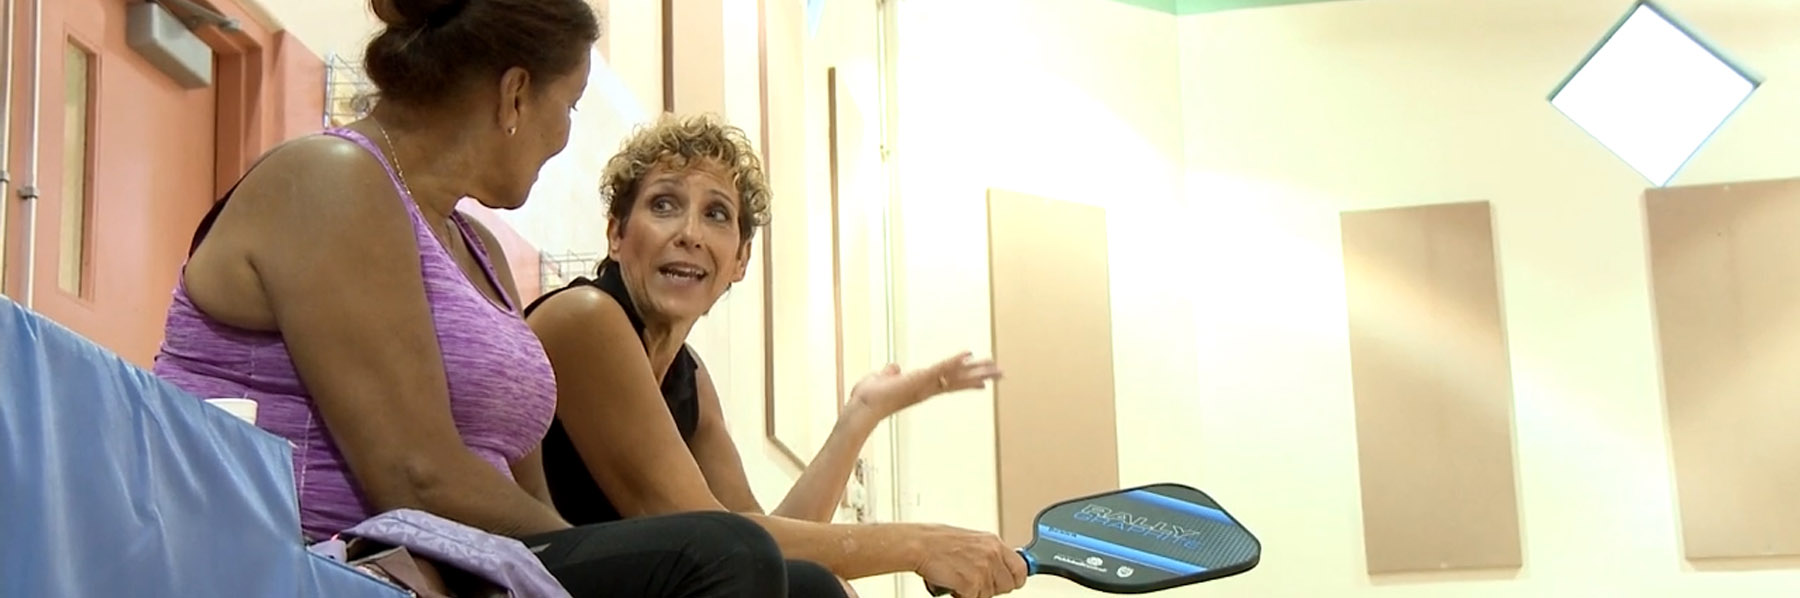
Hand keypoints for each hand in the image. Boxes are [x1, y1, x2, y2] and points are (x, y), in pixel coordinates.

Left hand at [849, 351, 1002, 417]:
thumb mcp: (881, 380)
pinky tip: (968, 355)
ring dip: (976, 370)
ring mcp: (925, 384)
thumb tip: (893, 368)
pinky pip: (940, 369)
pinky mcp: (919, 379)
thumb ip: (889, 373)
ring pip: (956, 375)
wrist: (861, 407)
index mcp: (921, 387)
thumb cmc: (868, 397)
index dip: (966, 381)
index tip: (983, 383)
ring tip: (995, 367)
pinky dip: (954, 361)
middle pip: (960, 381)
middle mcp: (927, 388)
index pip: (949, 382)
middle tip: (1000, 373)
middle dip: (981, 376)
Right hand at [911, 524, 1027, 597]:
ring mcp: (983, 570)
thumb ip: (988, 554)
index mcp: (993, 543)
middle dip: (992, 588)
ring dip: (975, 593)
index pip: (1021, 568)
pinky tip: (953, 585)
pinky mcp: (971, 584)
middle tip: (975, 583)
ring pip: (989, 594)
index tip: (1008, 582)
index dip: (1014, 579)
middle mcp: (992, 555)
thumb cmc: (937, 542)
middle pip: (1008, 586)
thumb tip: (999, 568)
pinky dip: (962, 596)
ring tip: (960, 579)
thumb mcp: (971, 540)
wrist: (919, 545)